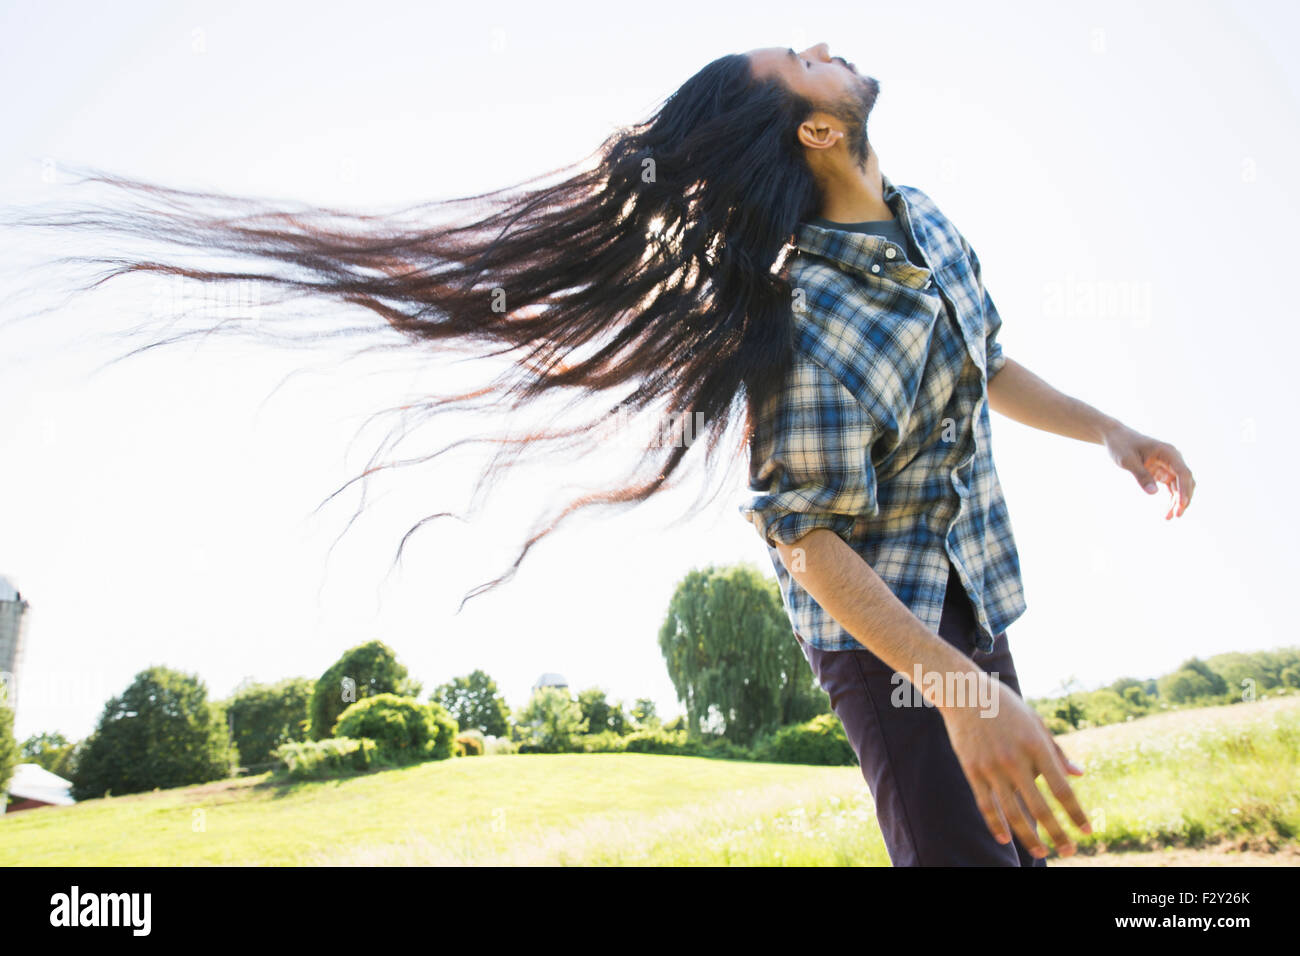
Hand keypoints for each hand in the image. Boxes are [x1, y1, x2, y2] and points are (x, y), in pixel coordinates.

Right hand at [939, 672, 1090, 857]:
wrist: (964, 692)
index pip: (1061, 788)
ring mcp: (991, 766)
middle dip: (1057, 834)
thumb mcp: (1036, 722)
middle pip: (1039, 807)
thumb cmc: (1006, 707)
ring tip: (1041, 853)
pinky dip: (995, 824)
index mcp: (1036, 745)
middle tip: (1069, 853)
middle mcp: (1015, 759)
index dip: (1076, 813)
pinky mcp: (972, 769)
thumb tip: (1078, 775)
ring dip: (1029, 837)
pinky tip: (1005, 839)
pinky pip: (985, 804)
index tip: (1087, 831)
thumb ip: (1056, 751)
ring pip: (1012, 812)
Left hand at [1101, 423, 1195, 518]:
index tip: (1181, 504)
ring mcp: (1169, 465)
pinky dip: (1171, 499)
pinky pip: (1172, 487)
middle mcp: (1173, 458)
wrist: (1116, 437)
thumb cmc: (1121, 446)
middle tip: (1177, 515)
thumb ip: (1141, 475)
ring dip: (1178, 502)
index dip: (1184, 489)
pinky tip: (1167, 512)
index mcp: (1167, 452)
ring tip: (1170, 517)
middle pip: (1186, 481)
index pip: (1183, 472)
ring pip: (1181, 486)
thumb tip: (1153, 493)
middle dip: (1183, 498)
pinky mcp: (1164, 472)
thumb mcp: (1127, 460)